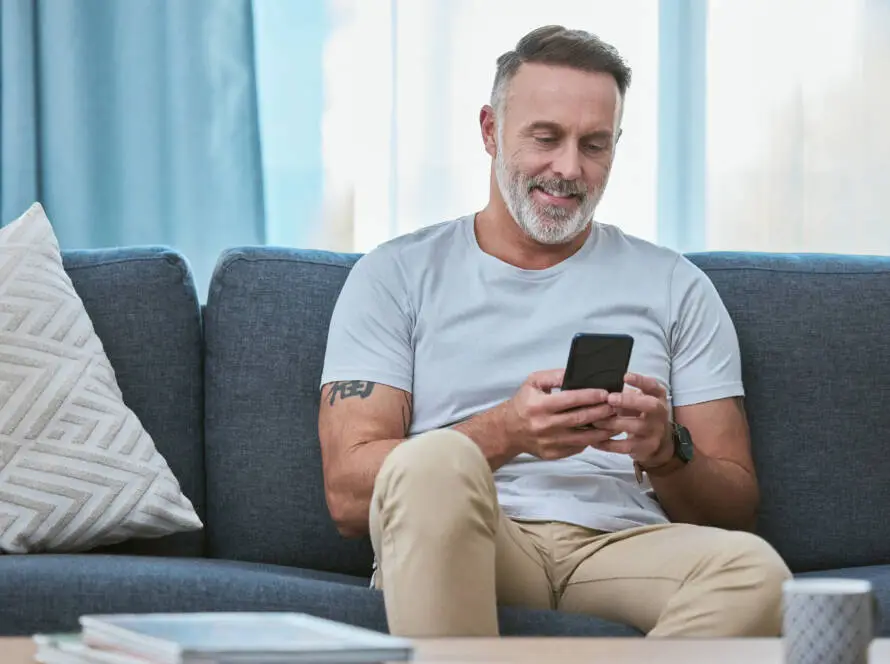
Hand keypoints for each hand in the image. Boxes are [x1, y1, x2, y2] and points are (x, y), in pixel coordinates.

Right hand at [501, 369, 618, 460]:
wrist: (508, 430)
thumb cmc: (524, 403)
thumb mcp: (533, 382)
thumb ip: (554, 376)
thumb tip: (576, 373)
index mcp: (539, 405)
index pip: (570, 399)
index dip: (590, 396)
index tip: (605, 393)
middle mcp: (544, 425)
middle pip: (580, 419)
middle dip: (601, 412)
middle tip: (615, 406)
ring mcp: (549, 442)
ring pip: (583, 437)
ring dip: (602, 430)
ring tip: (615, 422)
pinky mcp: (553, 454)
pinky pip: (576, 448)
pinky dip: (590, 441)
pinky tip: (600, 433)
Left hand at [591, 372, 672, 464]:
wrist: (659, 442)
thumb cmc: (642, 414)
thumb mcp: (640, 401)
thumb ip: (627, 395)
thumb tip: (603, 391)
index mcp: (658, 398)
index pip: (654, 386)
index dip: (641, 381)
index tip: (625, 376)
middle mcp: (660, 414)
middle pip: (650, 406)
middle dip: (629, 401)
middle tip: (610, 398)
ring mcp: (655, 432)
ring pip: (635, 427)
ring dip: (613, 423)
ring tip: (596, 421)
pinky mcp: (645, 448)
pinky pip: (626, 446)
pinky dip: (609, 444)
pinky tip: (595, 441)